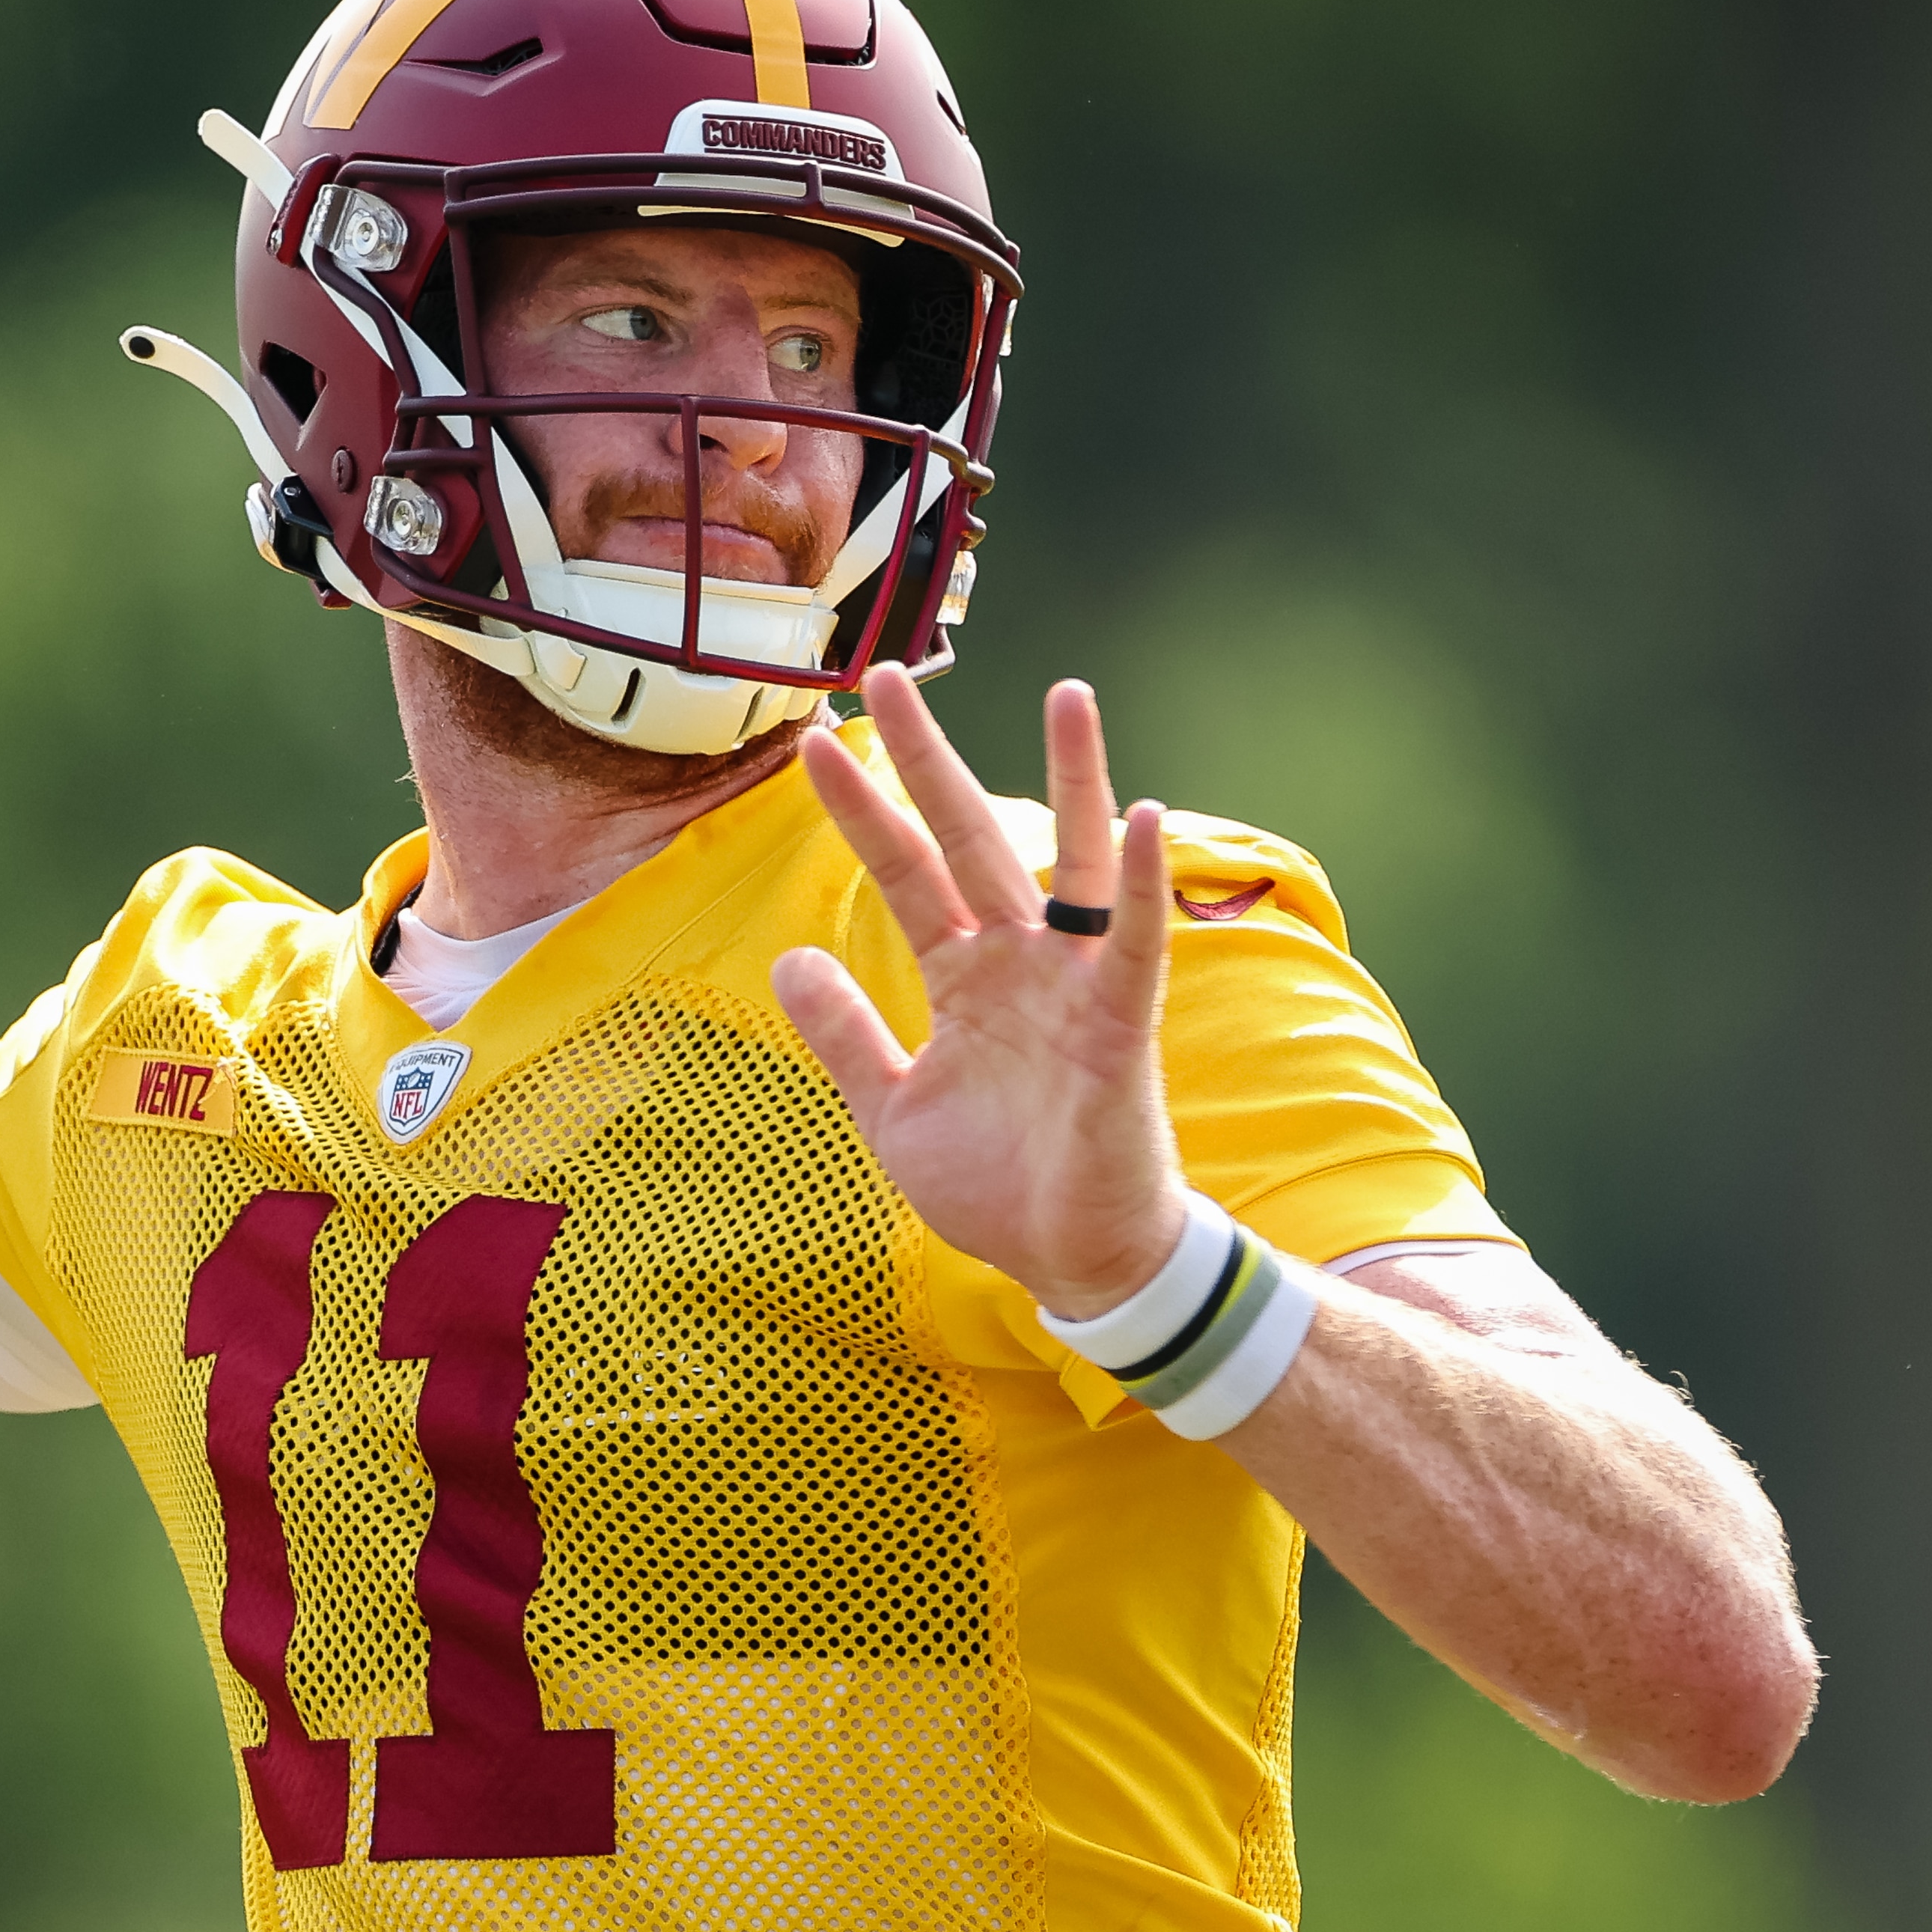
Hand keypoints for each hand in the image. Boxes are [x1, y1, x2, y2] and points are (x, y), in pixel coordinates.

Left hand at [769, 668, 1191, 1315]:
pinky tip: (1141, 814)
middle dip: (929, 760)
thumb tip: (787, 960)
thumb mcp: (891, 1107)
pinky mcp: (1122, 1023)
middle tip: (888, 672)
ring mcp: (1076, 984)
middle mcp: (1019, 960)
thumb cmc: (997, 1184)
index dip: (861, 810)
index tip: (815, 743)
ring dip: (1075, 777)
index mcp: (963, 976)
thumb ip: (844, 1033)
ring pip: (1074, 861)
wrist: (1072, 1259)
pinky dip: (1144, 883)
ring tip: (1067, 692)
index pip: (905, 872)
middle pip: (970, 837)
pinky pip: (1136, 942)